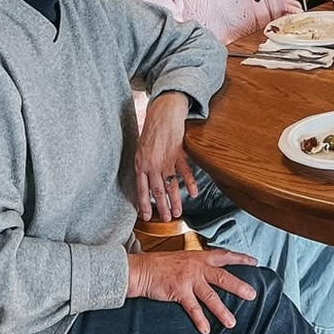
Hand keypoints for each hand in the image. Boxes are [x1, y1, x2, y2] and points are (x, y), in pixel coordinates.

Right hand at [127, 249, 257, 333]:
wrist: (142, 269)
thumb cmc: (162, 264)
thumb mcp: (185, 258)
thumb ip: (199, 264)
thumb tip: (212, 272)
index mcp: (201, 257)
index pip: (225, 255)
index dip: (241, 258)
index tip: (254, 262)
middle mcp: (198, 267)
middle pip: (223, 277)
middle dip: (239, 287)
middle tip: (253, 295)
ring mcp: (189, 279)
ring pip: (210, 296)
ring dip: (222, 311)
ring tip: (231, 323)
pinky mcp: (179, 291)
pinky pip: (192, 308)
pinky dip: (200, 319)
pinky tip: (206, 329)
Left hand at [135, 92, 196, 221]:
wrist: (163, 114)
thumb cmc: (151, 131)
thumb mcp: (141, 150)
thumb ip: (144, 166)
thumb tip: (146, 182)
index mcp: (141, 164)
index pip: (141, 189)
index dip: (144, 204)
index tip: (147, 216)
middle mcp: (152, 165)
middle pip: (157, 190)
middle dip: (162, 207)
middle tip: (166, 219)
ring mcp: (166, 160)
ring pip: (170, 185)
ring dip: (175, 200)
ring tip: (178, 213)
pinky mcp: (178, 154)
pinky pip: (184, 172)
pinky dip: (190, 183)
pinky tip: (193, 194)